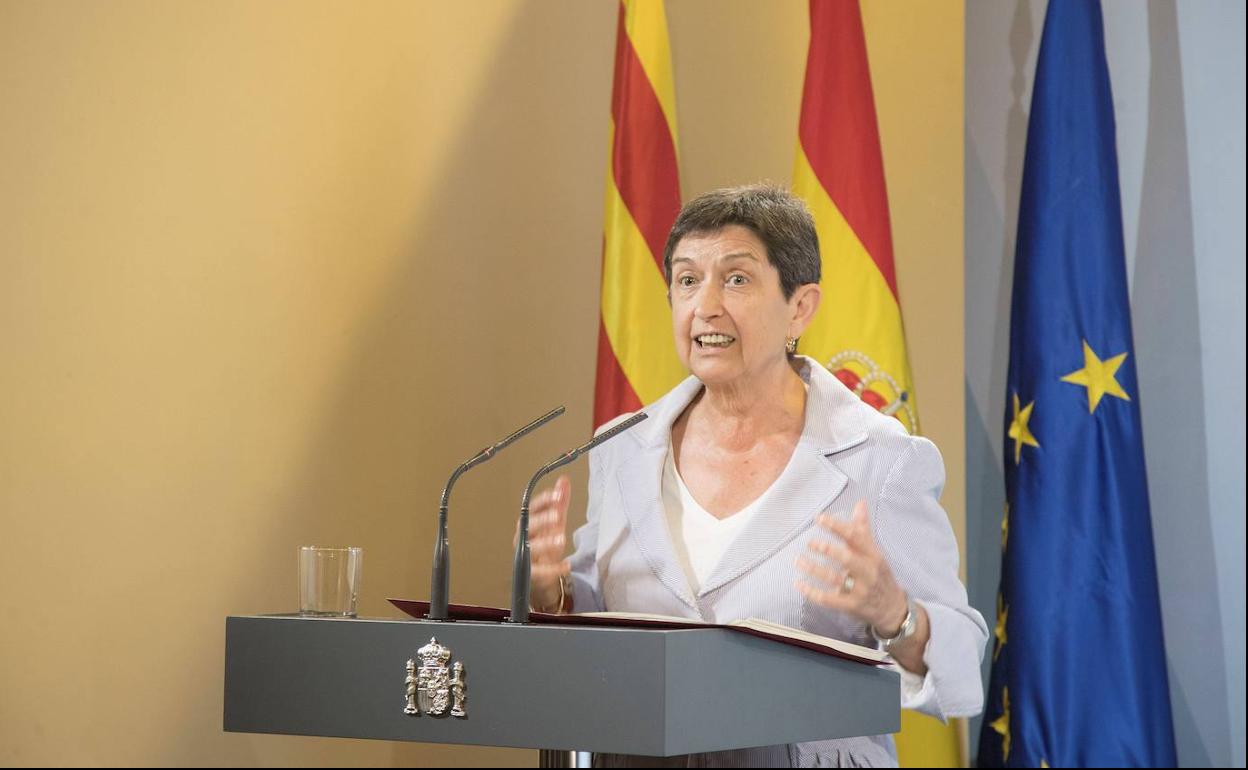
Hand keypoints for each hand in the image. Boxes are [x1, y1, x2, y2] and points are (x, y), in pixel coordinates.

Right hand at [515, 474, 570, 610]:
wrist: (542, 573)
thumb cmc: (546, 543)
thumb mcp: (555, 522)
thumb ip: (559, 502)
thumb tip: (563, 480)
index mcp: (529, 523)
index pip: (532, 508)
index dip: (543, 501)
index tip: (557, 494)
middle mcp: (523, 537)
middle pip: (529, 526)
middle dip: (543, 519)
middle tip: (558, 516)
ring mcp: (525, 555)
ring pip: (531, 547)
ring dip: (546, 542)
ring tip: (562, 539)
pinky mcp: (531, 573)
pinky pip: (539, 571)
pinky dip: (552, 569)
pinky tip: (566, 565)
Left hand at [795, 499, 908, 633]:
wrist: (892, 608)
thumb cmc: (879, 575)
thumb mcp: (875, 552)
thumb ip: (863, 529)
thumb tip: (860, 504)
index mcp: (874, 556)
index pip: (855, 537)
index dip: (836, 526)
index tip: (819, 518)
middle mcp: (869, 572)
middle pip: (847, 558)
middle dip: (826, 549)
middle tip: (809, 543)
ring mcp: (860, 590)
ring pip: (835, 578)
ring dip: (813, 569)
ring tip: (798, 560)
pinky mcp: (851, 606)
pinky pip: (828, 599)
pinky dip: (811, 592)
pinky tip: (799, 584)